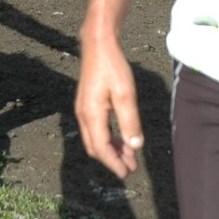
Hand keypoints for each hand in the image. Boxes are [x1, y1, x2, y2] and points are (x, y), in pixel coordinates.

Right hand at [75, 35, 143, 178]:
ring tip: (130, 155)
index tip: (126, 173)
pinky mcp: (87, 104)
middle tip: (131, 168)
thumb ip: (130, 122)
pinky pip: (96, 128)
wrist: (98, 44)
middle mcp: (83, 115)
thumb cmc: (112, 67)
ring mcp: (83, 109)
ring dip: (112, 149)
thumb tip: (135, 146)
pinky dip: (109, 137)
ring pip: (96, 138)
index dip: (114, 163)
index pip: (101, 148)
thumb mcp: (126, 95)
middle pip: (96, 147)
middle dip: (113, 159)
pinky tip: (122, 138)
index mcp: (91, 115)